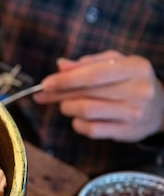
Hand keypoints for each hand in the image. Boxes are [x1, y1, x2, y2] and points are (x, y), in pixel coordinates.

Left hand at [33, 50, 163, 142]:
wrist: (160, 107)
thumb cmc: (131, 81)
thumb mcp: (116, 64)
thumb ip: (88, 63)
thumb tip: (61, 66)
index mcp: (135, 68)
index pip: (94, 74)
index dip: (66, 80)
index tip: (46, 83)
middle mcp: (138, 91)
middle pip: (87, 94)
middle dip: (59, 94)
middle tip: (43, 94)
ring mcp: (133, 113)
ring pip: (86, 112)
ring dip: (68, 108)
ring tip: (67, 104)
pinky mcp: (126, 132)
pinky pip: (90, 130)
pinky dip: (78, 124)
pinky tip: (79, 118)